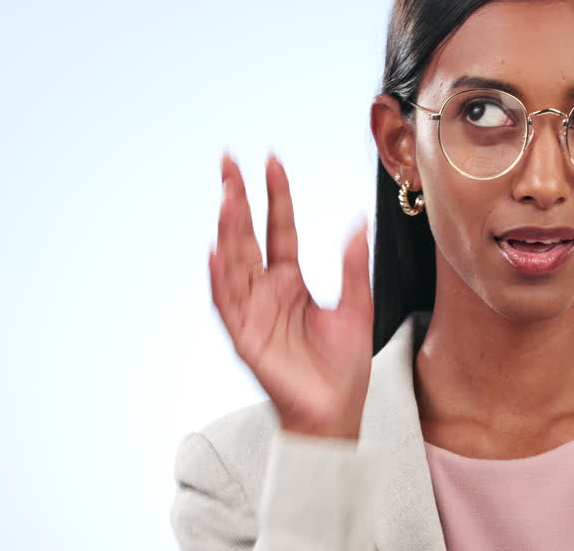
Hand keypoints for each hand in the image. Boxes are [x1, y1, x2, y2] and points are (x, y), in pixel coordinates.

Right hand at [209, 152, 374, 439]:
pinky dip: (220, 278)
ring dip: (228, 228)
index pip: (279, 228)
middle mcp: (266, 292)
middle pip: (247, 236)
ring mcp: (253, 313)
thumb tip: (358, 221)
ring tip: (227, 195)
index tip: (272, 161)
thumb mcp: (357, 305)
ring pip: (235, 262)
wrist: (338, 412)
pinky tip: (216, 250)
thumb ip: (353, 265)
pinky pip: (228, 304)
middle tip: (229, 161)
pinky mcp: (246, 338)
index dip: (276, 195)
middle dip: (237, 198)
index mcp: (291, 282)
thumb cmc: (343, 367)